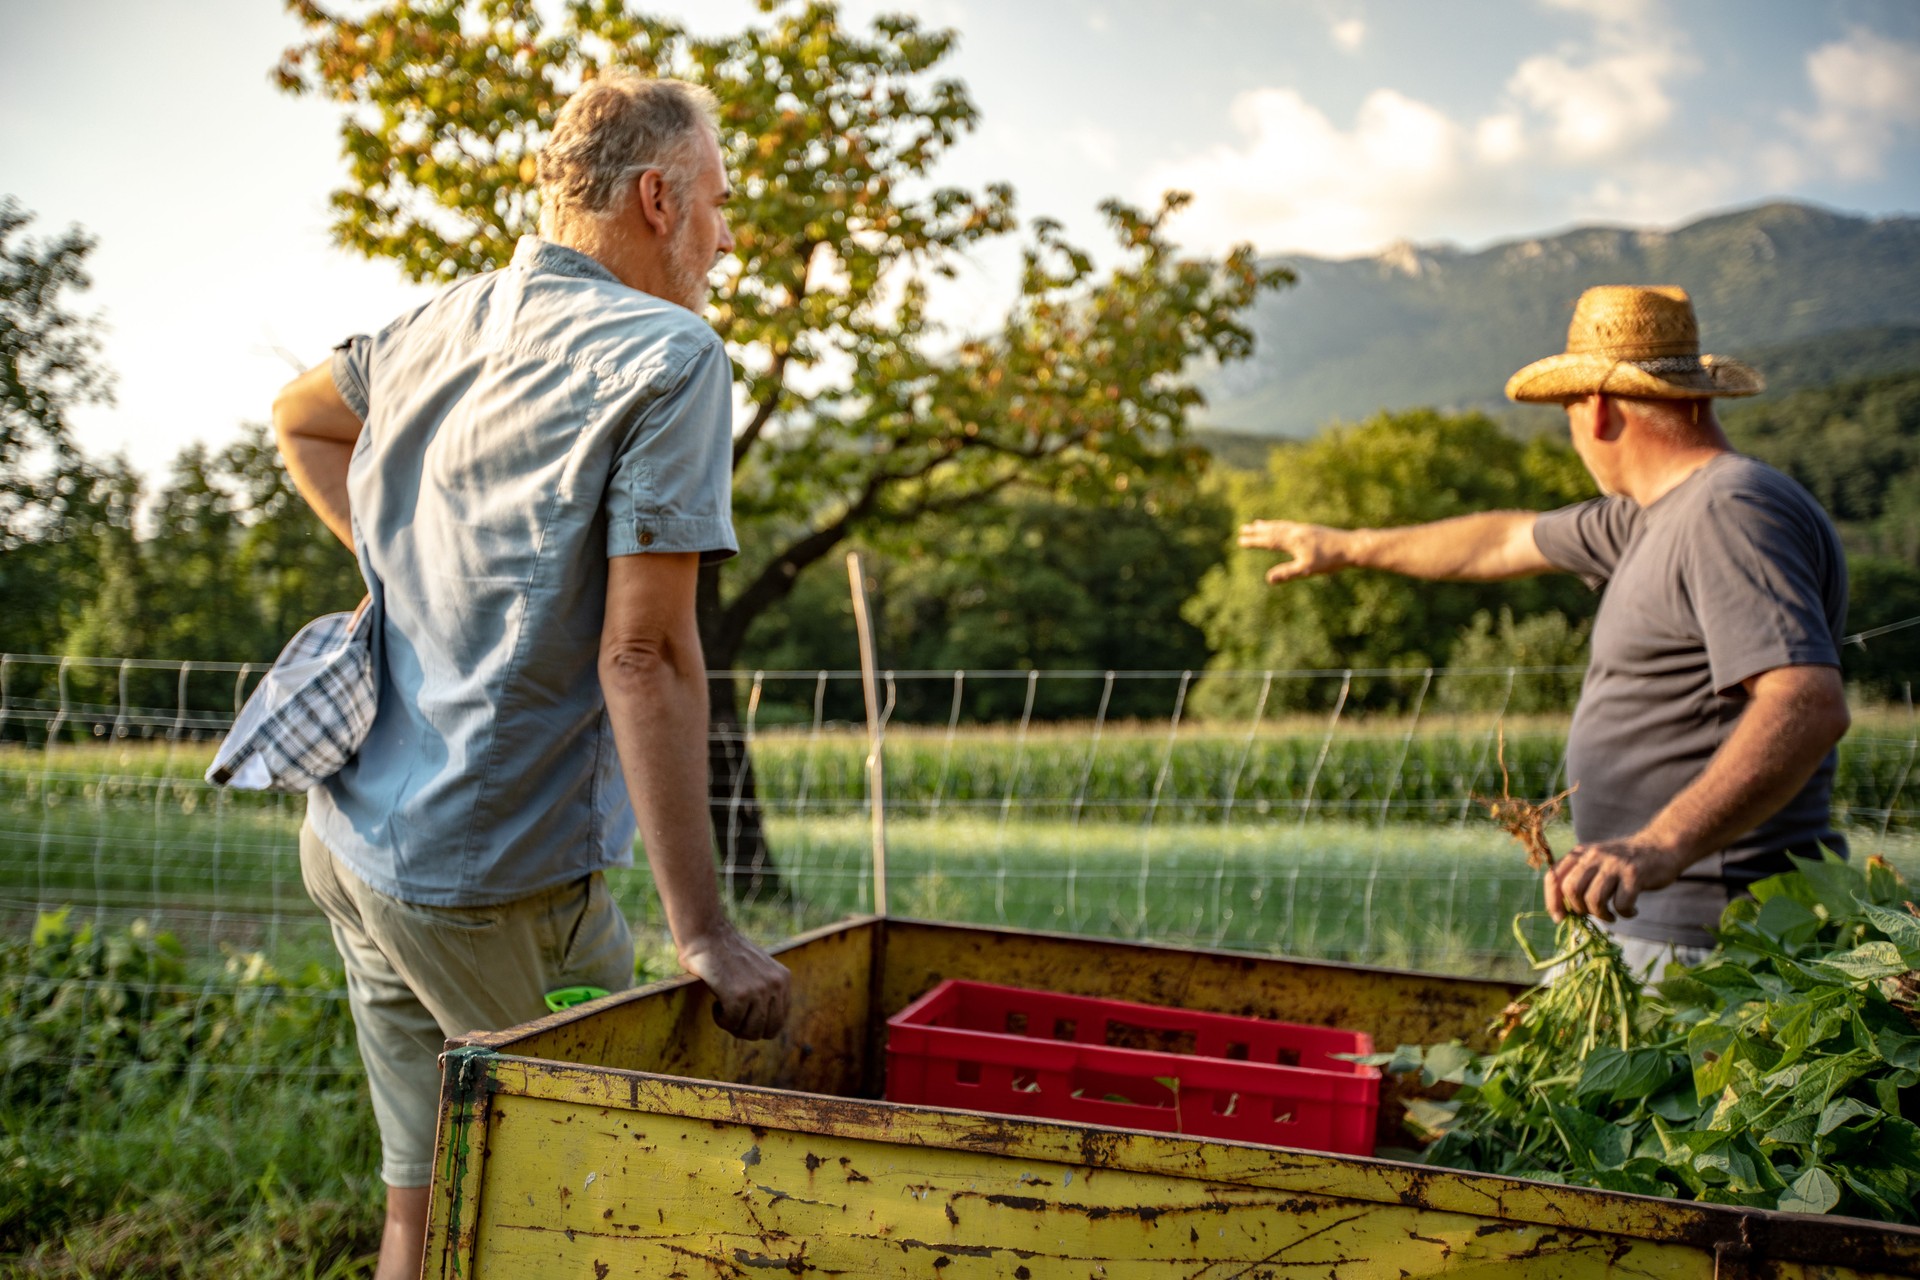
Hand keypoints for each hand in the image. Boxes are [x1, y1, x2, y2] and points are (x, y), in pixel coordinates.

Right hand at [678, 925, 790, 1039]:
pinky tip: (715, 1002)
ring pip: (749, 1031)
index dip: (759, 1026)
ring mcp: (759, 990)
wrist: (706, 934)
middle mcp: (776, 984)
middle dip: (747, 1030)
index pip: (779, 1021)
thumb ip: (768, 990)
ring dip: (732, 1025)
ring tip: (722, 1006)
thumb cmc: (726, 953)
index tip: (743, 1016)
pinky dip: (720, 1018)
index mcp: (783, 979)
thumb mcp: (759, 969)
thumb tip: (767, 1028)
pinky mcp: (739, 996)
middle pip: (767, 1031)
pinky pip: (731, 1023)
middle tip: (731, 1016)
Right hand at [1236, 520, 1348, 583]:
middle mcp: (1296, 532)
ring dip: (1268, 525)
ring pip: (1281, 526)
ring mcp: (1304, 529)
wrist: (1350, 547)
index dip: (1254, 541)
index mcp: (1293, 541)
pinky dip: (1280, 525)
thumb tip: (1268, 579)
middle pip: (1273, 530)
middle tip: (1242, 528)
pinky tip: (1282, 527)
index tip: (1240, 540)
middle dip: (1257, 530)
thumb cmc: (1329, 560)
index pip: (1269, 541)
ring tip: (1258, 523)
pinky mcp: (1311, 530)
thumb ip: (1287, 573)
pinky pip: (1290, 525)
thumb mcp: (1307, 569)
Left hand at [1545, 835, 1690, 923]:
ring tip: (1611, 915)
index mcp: (1580, 853)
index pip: (1554, 877)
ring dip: (1602, 915)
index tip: (1560, 917)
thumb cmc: (1624, 863)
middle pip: (1571, 889)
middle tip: (1593, 913)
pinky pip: (1621, 904)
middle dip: (1579, 909)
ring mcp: (1614, 864)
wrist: (1661, 846)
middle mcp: (1594, 855)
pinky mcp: (1634, 874)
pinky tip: (1631, 911)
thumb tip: (1560, 912)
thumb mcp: (1596, 862)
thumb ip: (1578, 879)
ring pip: (1594, 899)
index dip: (1552, 900)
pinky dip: (1625, 914)